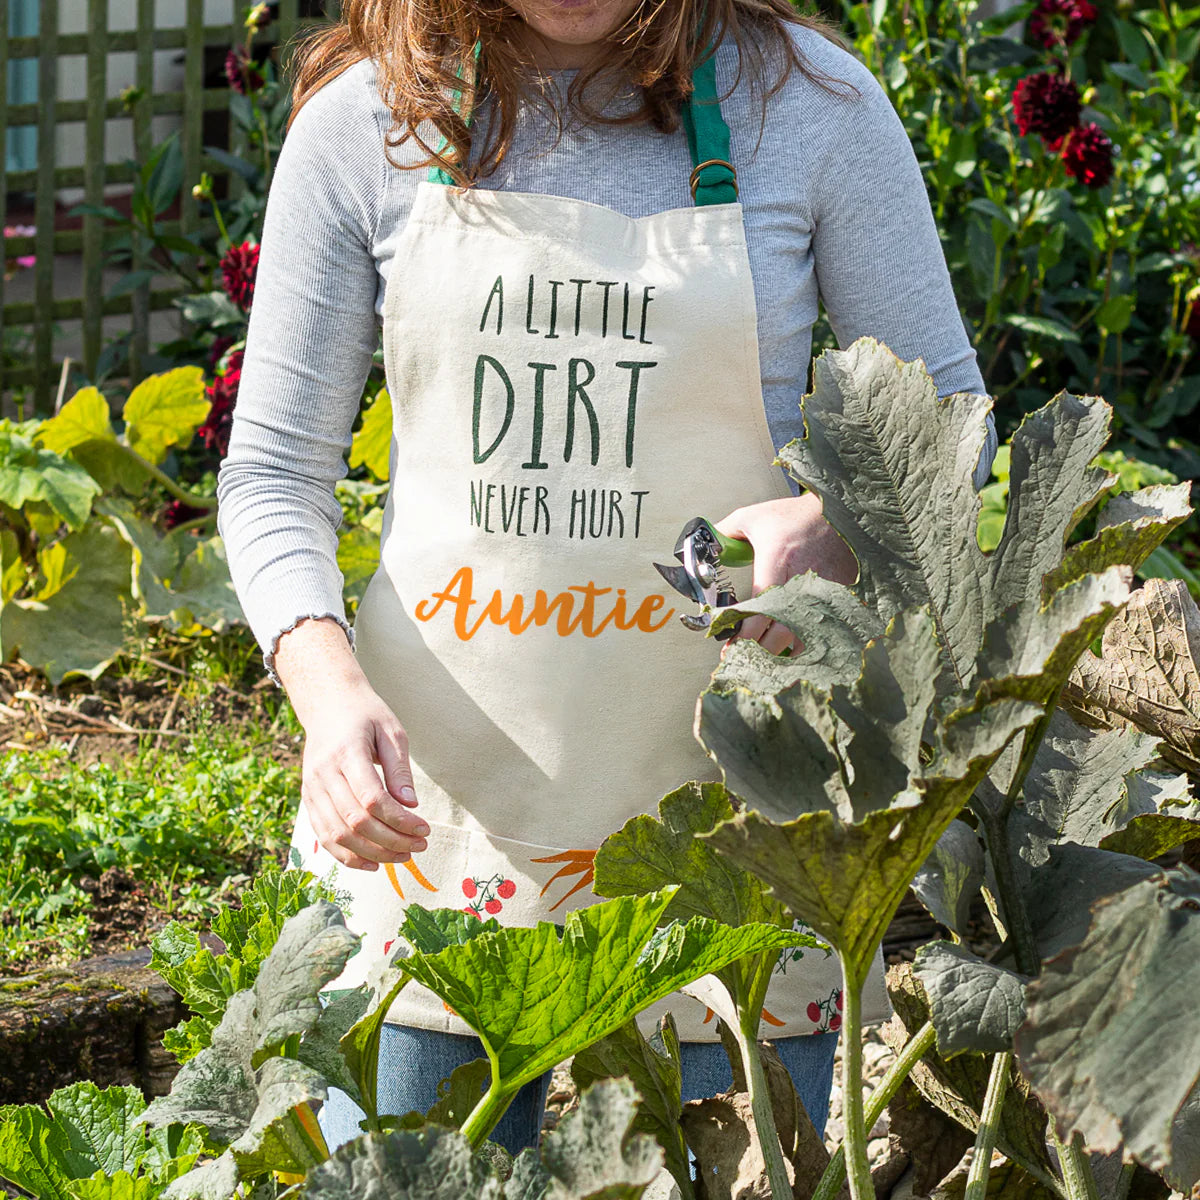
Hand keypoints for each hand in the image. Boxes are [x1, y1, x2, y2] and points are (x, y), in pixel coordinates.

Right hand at [298, 678, 430, 871]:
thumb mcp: (392, 732)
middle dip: (391, 841)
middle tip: (419, 846)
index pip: (372, 799)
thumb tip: (411, 806)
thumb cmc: (366, 716)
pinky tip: (373, 863)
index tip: (424, 829)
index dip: (399, 820)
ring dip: (372, 853)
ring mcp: (311, 788)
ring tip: (402, 857)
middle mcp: (324, 774)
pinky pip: (324, 836)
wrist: (327, 704)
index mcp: (347, 752)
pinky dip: (347, 855)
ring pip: (337, 835)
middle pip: (355, 821)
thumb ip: (399, 770)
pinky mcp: (308, 799)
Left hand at [714, 492, 856, 654]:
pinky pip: (820, 632)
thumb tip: (700, 549)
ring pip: (803, 638)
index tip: (731, 642)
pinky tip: (788, 647)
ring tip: (762, 655)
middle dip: (759, 649)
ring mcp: (822, 591)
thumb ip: (722, 534)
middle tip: (742, 655)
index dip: (745, 632)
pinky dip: (803, 644)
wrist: (835, 513)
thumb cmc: (794, 517)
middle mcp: (801, 579)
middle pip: (781, 631)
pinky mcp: (836, 599)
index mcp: (777, 560)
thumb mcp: (752, 518)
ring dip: (781, 651)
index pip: (761, 607)